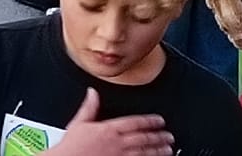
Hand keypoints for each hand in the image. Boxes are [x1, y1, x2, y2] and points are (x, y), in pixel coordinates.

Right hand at [47, 89, 172, 155]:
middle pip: (143, 138)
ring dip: (158, 150)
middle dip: (158, 136)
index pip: (134, 122)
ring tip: (168, 149)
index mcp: (108, 129)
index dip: (149, 121)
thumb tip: (92, 92)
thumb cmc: (71, 147)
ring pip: (144, 152)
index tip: (159, 121)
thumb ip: (89, 107)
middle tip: (169, 136)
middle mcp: (117, 143)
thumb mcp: (78, 123)